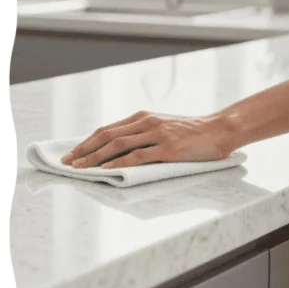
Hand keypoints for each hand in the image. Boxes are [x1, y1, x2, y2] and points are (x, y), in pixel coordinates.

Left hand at [60, 110, 235, 169]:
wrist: (220, 129)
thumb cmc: (190, 133)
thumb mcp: (160, 128)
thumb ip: (140, 135)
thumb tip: (114, 151)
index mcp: (141, 117)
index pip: (106, 129)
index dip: (86, 142)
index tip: (71, 153)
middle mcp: (145, 123)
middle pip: (106, 135)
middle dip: (83, 149)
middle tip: (67, 162)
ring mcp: (156, 134)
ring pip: (117, 144)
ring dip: (95, 157)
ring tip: (80, 167)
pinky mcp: (168, 148)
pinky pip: (138, 156)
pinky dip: (119, 163)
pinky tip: (106, 170)